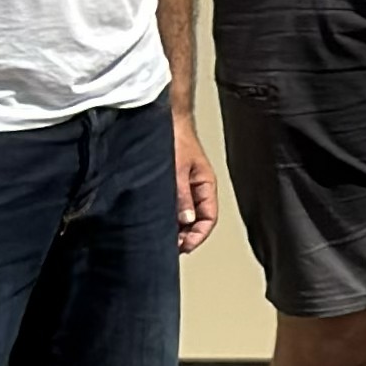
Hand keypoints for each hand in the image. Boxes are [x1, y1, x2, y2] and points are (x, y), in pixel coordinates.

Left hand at [170, 115, 220, 253]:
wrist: (164, 118)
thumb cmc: (174, 137)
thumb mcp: (177, 169)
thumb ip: (181, 196)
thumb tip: (186, 221)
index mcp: (205, 185)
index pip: (209, 218)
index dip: (198, 236)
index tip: (183, 247)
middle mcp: (196, 188)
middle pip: (197, 220)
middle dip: (185, 236)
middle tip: (170, 248)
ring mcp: (184, 186)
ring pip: (184, 214)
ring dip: (175, 227)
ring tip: (161, 238)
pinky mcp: (171, 183)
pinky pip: (173, 205)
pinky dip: (167, 216)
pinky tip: (156, 222)